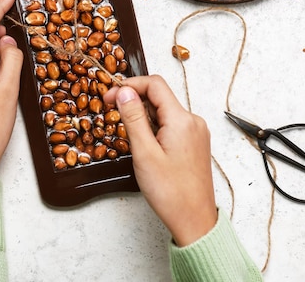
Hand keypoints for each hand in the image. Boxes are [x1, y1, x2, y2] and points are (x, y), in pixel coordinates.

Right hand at [103, 75, 217, 246]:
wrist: (194, 220)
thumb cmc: (170, 192)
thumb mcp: (144, 152)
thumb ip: (133, 118)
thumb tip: (123, 91)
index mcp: (182, 120)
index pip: (154, 84)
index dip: (129, 85)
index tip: (109, 96)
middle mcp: (192, 122)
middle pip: (159, 96)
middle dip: (134, 100)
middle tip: (112, 112)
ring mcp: (195, 132)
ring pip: (164, 111)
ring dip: (143, 115)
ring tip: (129, 136)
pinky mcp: (193, 143)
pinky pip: (171, 124)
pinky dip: (153, 126)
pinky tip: (144, 143)